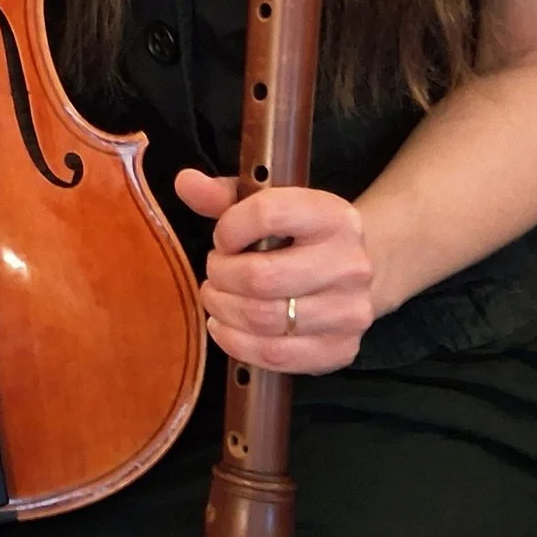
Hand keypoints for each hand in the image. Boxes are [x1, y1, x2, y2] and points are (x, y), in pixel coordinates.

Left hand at [173, 171, 377, 374]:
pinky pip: (274, 355)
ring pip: (263, 319)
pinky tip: (226, 327)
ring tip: (217, 299)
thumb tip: (184, 182)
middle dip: (220, 276)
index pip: (268, 214)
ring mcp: (350, 312)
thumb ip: (222, 195)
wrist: (352, 273)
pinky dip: (237, 344)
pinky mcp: (341, 349)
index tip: (223, 238)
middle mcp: (350, 264)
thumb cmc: (296, 236)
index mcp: (333, 216)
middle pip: (260, 278)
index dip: (229, 228)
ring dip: (224, 310)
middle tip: (215, 273)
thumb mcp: (265, 204)